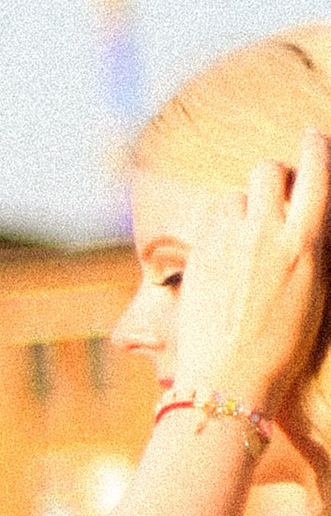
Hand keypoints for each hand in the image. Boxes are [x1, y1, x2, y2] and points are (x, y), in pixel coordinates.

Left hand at [176, 133, 330, 421]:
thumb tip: (307, 214)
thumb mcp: (314, 291)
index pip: (317, 172)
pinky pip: (212, 220)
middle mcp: (267, 234)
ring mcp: (228, 241)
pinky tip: (226, 256)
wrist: (229, 377)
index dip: (316, 148)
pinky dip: (221, 227)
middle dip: (273, 176)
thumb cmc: (280, 345)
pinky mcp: (198, 252)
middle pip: (268, 169)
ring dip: (243, 205)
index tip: (313, 138)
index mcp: (306, 245)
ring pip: (236, 194)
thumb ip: (308, 245)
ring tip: (247, 239)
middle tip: (275, 198)